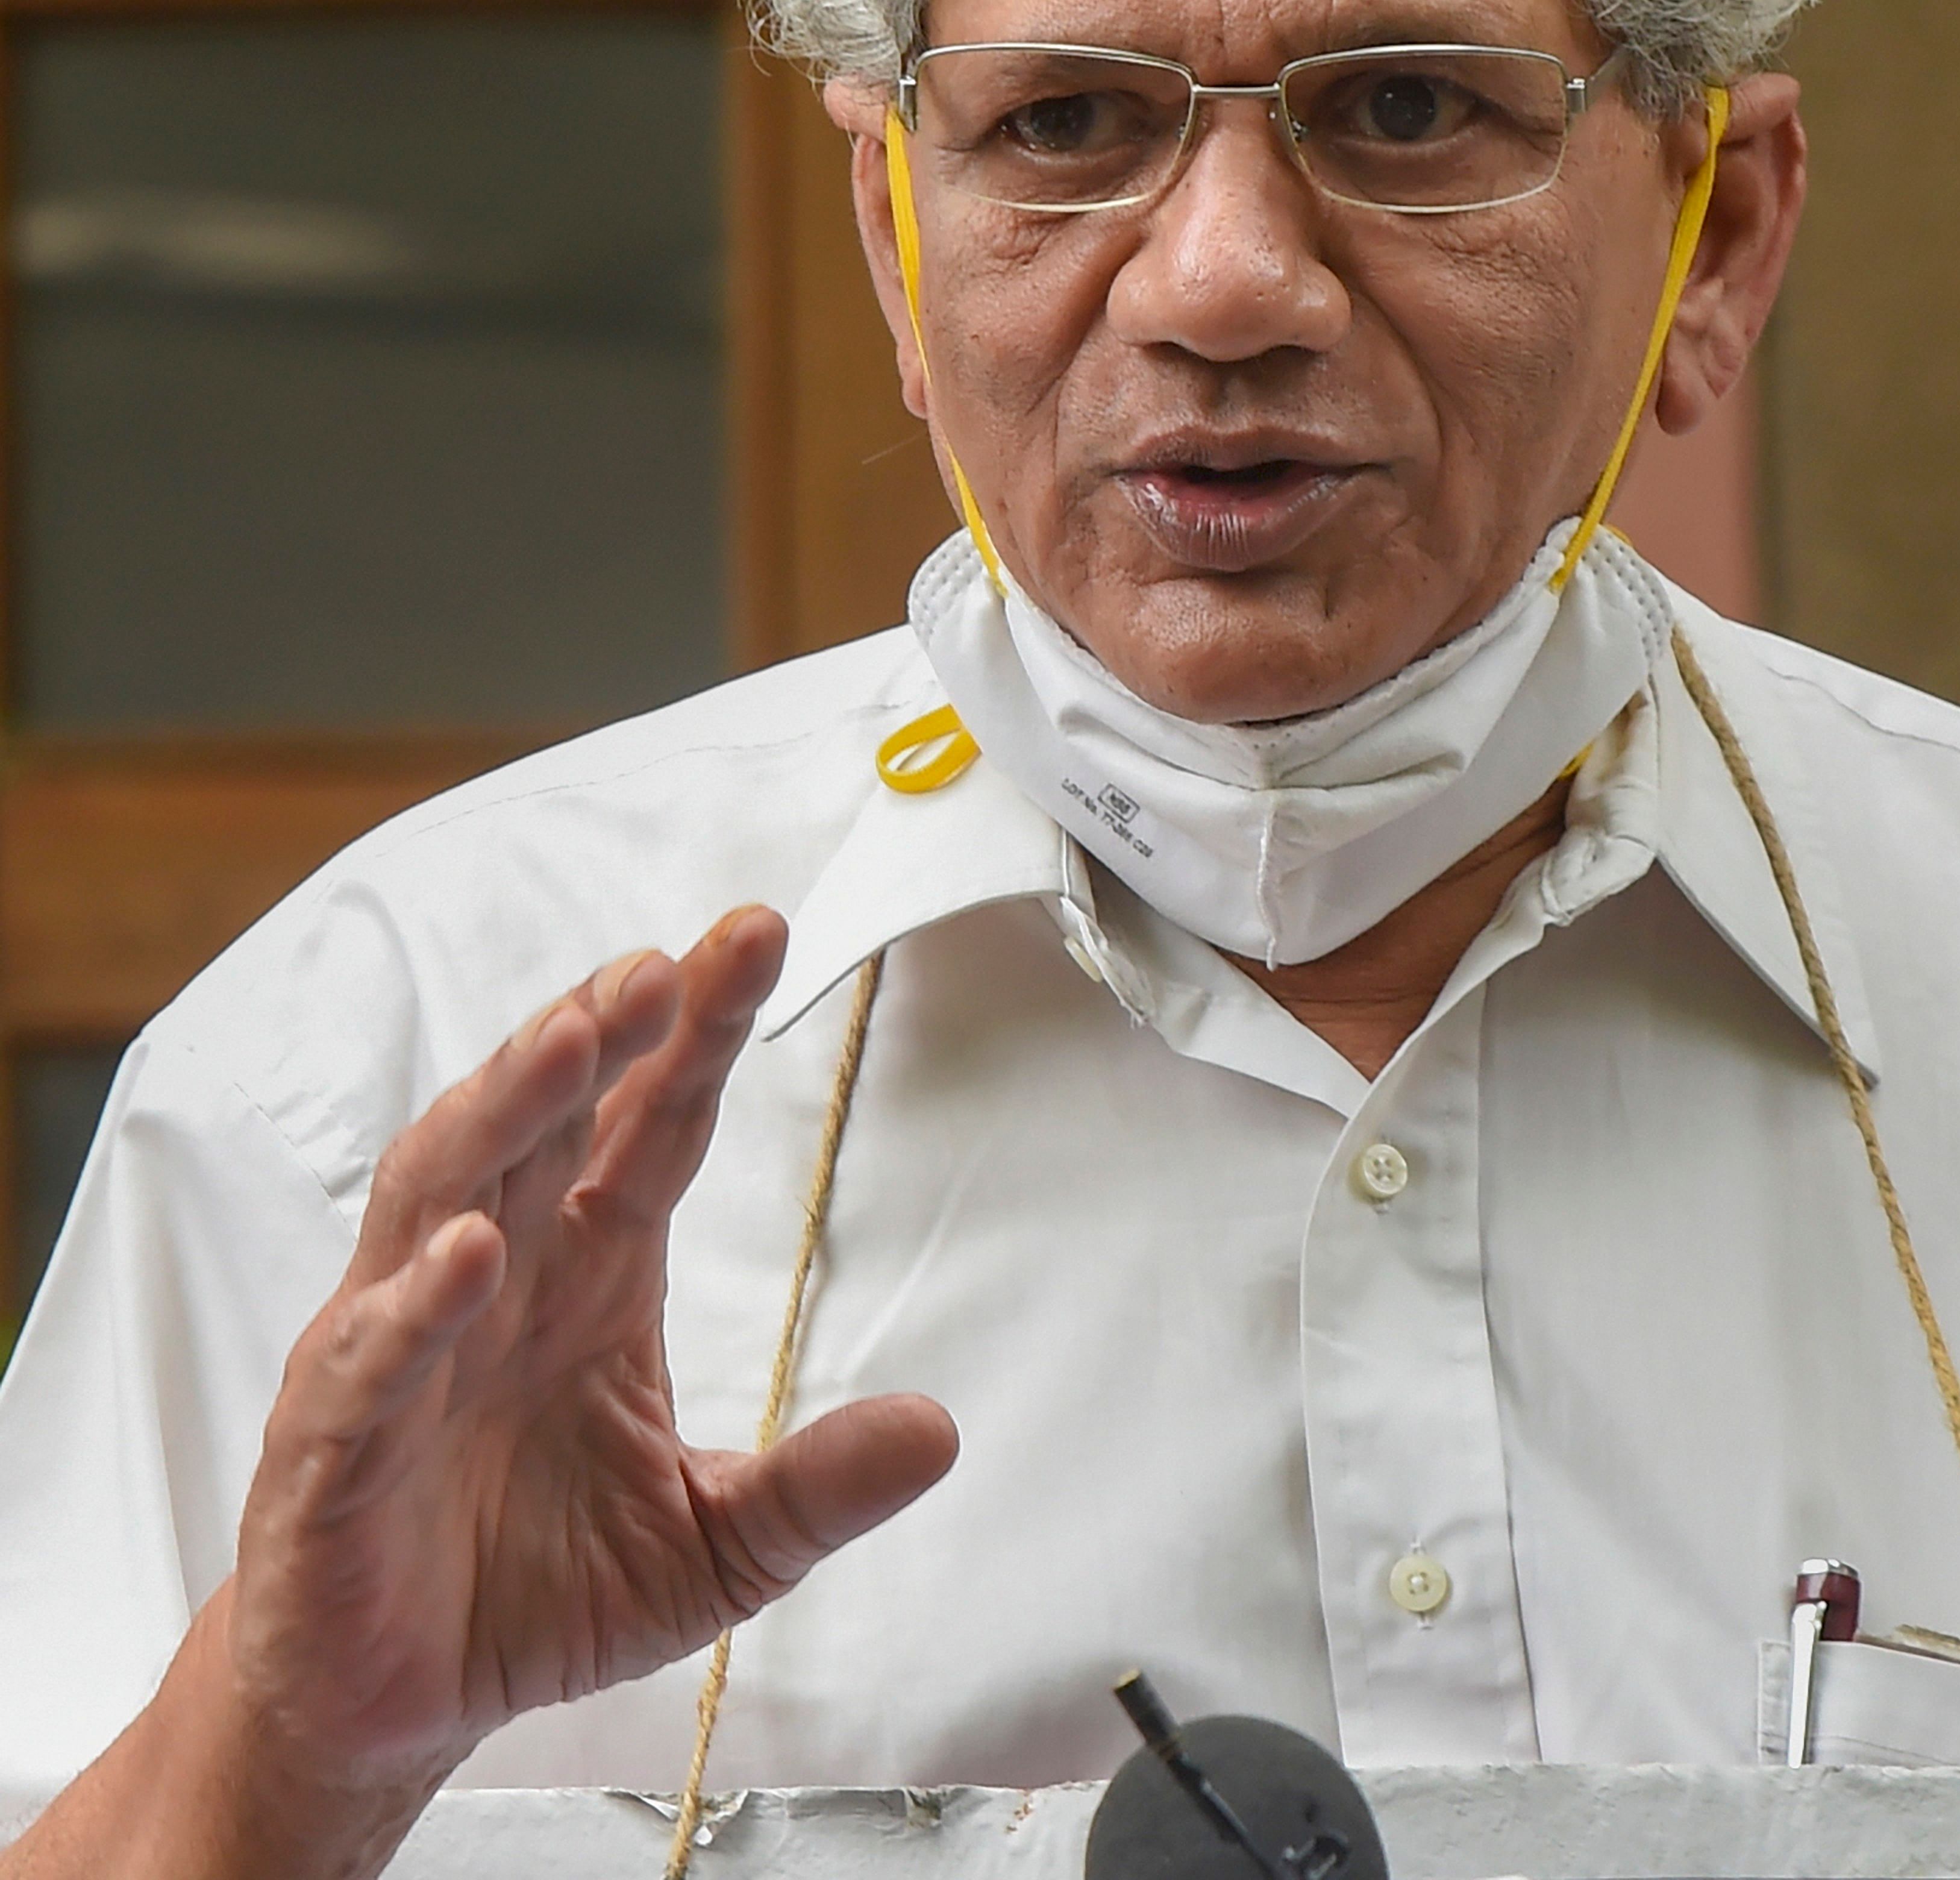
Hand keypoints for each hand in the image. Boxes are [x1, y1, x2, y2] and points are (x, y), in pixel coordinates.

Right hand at [7, 908, 956, 1879]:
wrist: (391, 1708)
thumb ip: (816, 1484)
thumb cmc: (536, 1594)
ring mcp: (404, 1344)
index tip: (755, 937)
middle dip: (597, 1031)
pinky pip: (371, 1354)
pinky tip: (468, 1253)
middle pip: (544, 1121)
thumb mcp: (713, 1544)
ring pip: (445, 1189)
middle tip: (661, 964)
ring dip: (506, 1107)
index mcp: (590, 1271)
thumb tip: (943, 1431)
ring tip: (573, 1037)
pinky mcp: (331, 1440)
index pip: (653, 1125)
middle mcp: (497, 1275)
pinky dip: (415, 1302)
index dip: (699, 1033)